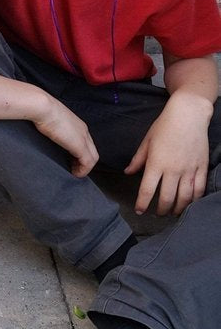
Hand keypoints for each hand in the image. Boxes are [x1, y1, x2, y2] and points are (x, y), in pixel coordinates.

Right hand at [32, 95, 98, 175]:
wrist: (42, 107)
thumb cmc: (41, 110)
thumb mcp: (50, 119)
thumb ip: (53, 126)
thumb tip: (45, 131)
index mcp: (77, 124)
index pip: (85, 142)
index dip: (80, 153)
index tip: (70, 160)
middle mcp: (83, 130)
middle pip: (92, 151)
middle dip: (84, 162)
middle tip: (73, 169)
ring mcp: (83, 138)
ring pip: (93, 158)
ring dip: (84, 168)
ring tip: (74, 173)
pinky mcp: (79, 145)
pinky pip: (88, 163)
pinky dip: (83, 171)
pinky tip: (75, 173)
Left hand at [125, 94, 210, 215]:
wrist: (188, 115)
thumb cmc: (164, 126)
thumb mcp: (147, 141)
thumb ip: (138, 159)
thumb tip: (128, 172)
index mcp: (156, 163)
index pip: (147, 190)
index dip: (142, 203)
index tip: (139, 210)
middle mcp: (173, 170)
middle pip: (167, 198)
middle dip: (161, 210)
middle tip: (157, 213)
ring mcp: (189, 169)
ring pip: (184, 198)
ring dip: (178, 209)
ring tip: (173, 212)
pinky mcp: (201, 167)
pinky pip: (199, 189)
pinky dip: (194, 200)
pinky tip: (189, 203)